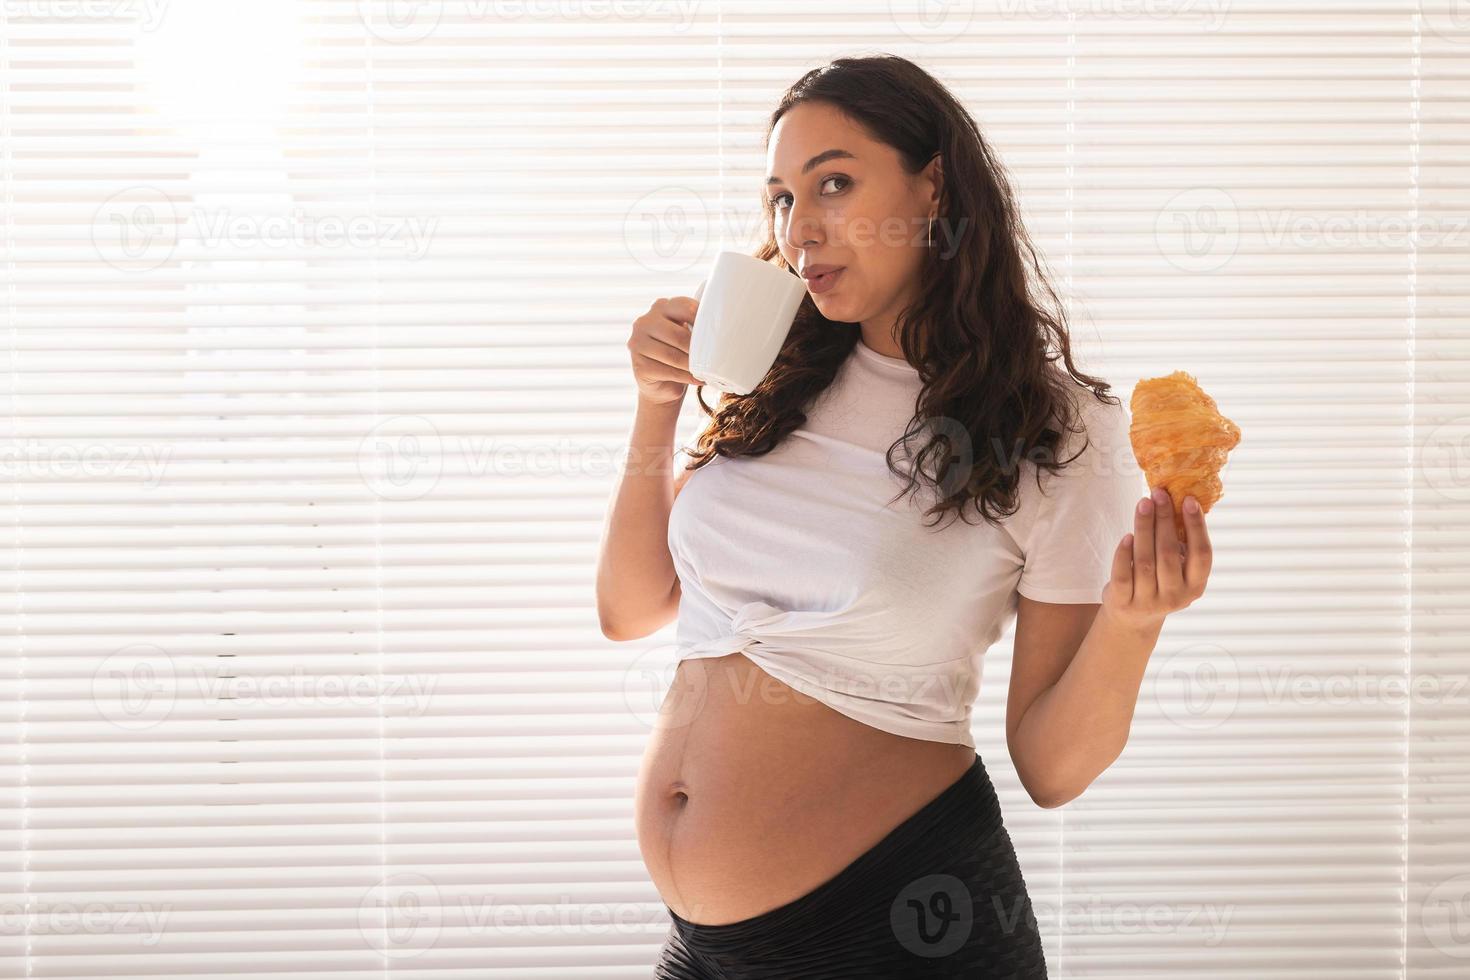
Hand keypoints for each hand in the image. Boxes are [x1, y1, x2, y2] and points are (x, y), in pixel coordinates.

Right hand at [628, 295, 705, 404]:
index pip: (685, 307)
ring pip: (673, 355)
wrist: (662, 384)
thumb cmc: (679, 353)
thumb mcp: (687, 333)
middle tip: (712, 358)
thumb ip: (696, 325)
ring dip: (693, 365)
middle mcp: (644, 322)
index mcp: (660, 307)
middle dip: (697, 349)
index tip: (716, 334)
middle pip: (678, 334)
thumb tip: (725, 327)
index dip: (703, 321)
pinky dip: (687, 377)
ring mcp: (637, 343)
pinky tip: (697, 379)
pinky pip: (668, 371)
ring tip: (706, 370)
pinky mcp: (639, 366)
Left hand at [1101, 486, 1212, 627]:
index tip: (1188, 500)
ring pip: (1145, 561)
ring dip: (1144, 528)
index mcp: (1195, 586)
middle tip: (1158, 495)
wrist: (1133, 618)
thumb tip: (1178, 500)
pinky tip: (1127, 535)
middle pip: (1169, 553)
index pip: (1202, 554)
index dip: (1196, 526)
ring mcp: (1148, 602)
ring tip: (1143, 505)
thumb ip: (1180, 544)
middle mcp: (1175, 597)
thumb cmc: (1158, 582)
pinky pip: (1123, 574)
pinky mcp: (1124, 603)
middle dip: (1164, 520)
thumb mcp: (1176, 570)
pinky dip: (1124, 553)